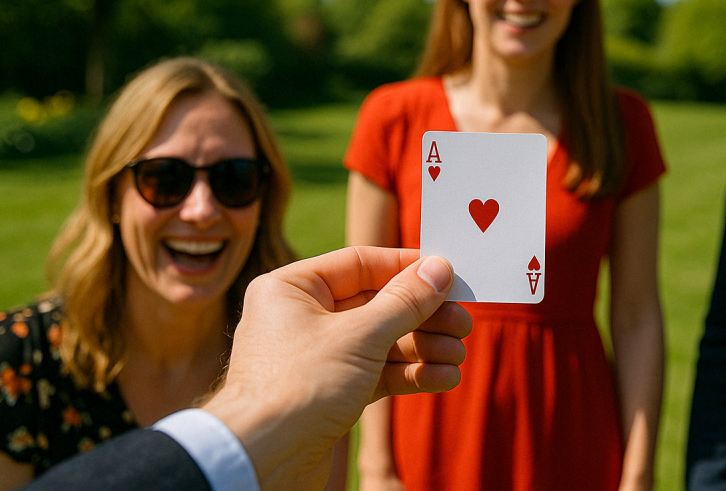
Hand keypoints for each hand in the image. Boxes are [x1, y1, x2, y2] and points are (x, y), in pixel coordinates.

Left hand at [203, 247, 470, 490]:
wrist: (262, 461)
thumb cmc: (297, 387)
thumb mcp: (360, 335)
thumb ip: (404, 301)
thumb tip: (440, 268)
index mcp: (293, 288)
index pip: (360, 263)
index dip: (407, 268)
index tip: (448, 274)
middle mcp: (301, 317)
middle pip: (376, 304)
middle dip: (423, 316)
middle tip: (464, 323)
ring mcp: (315, 356)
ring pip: (380, 342)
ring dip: (422, 348)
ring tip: (458, 356)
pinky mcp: (328, 392)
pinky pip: (375, 372)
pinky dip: (409, 374)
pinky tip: (442, 378)